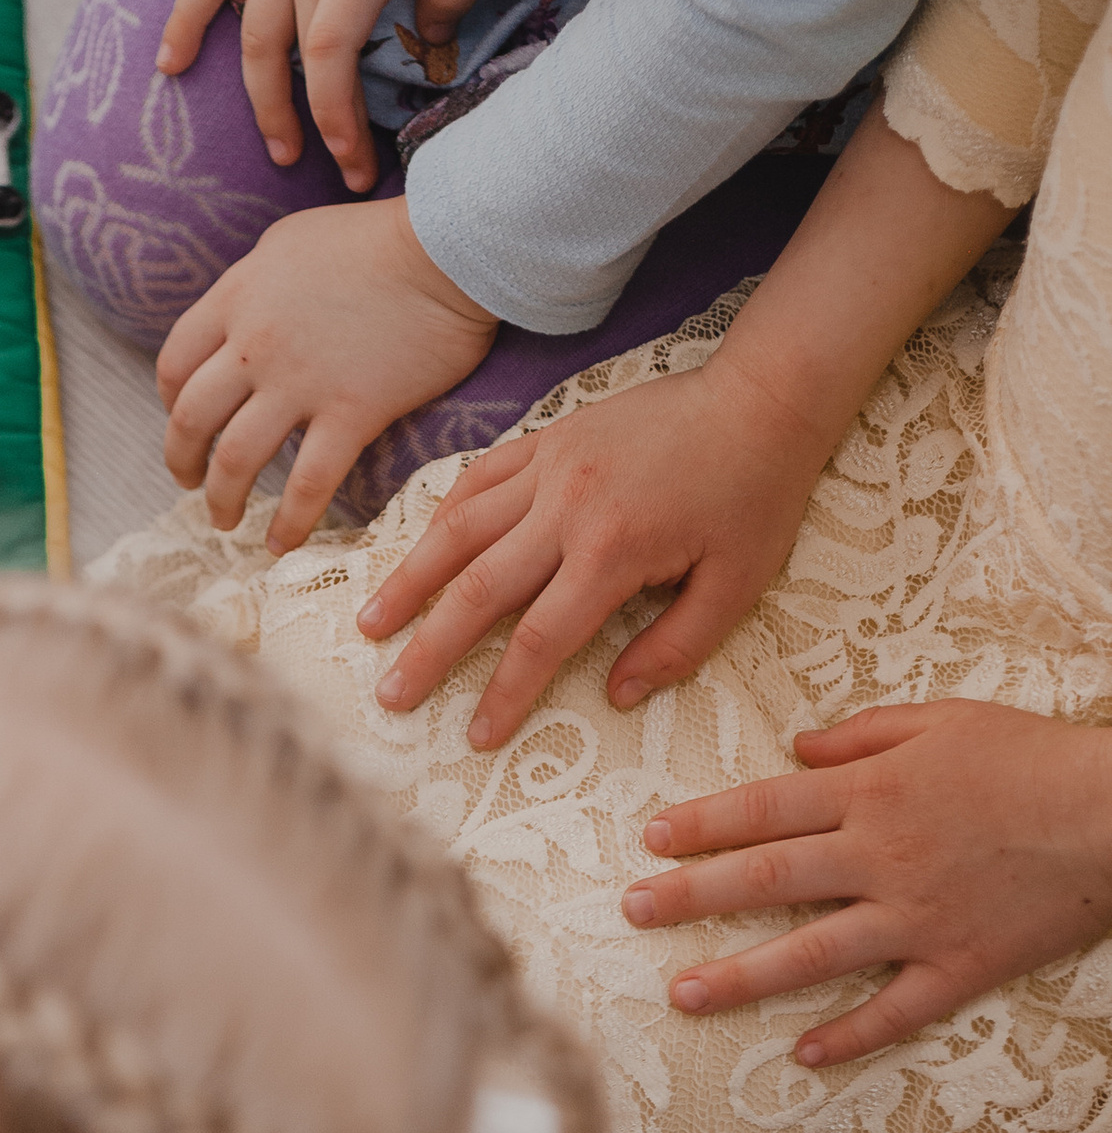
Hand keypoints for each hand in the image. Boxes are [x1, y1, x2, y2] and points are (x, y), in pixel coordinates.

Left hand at [157, 194, 495, 542]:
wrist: (448, 246)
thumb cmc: (377, 238)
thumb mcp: (291, 242)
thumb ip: (255, 281)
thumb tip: (242, 312)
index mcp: (238, 297)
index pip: (175, 362)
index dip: (169, 400)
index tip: (182, 421)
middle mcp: (256, 343)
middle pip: (192, 417)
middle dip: (181, 459)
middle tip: (188, 483)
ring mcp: (301, 382)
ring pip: (236, 459)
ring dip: (221, 498)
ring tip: (224, 520)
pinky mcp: (353, 413)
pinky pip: (308, 484)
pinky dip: (289, 523)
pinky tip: (281, 544)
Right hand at [159, 0, 483, 192]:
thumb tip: (429, 44)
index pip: (333, 60)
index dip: (338, 121)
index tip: (355, 165)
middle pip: (292, 61)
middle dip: (308, 126)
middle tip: (327, 170)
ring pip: (250, 36)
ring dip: (258, 99)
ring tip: (277, 147)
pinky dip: (185, 23)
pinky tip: (169, 67)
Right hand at [355, 350, 834, 748]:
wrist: (761, 397)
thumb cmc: (757, 494)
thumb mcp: (737, 584)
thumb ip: (675, 647)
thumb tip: (616, 696)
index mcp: (613, 550)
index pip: (540, 639)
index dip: (504, 693)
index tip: (477, 735)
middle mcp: (567, 506)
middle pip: (478, 590)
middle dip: (429, 649)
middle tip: (391, 695)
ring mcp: (550, 465)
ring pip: (459, 530)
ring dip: (411, 581)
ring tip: (372, 625)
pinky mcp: (548, 437)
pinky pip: (479, 478)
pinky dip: (443, 517)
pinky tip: (420, 550)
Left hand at [617, 705, 1111, 1068]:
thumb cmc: (1034, 756)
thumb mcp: (946, 718)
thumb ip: (864, 731)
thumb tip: (795, 746)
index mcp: (873, 792)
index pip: (765, 809)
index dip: (701, 825)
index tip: (649, 839)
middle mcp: (881, 857)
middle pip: (766, 880)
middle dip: (689, 896)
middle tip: (631, 912)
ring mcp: (916, 918)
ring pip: (809, 954)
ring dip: (739, 977)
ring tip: (681, 993)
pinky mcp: (958, 964)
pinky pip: (894, 1010)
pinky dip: (849, 1035)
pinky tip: (803, 1052)